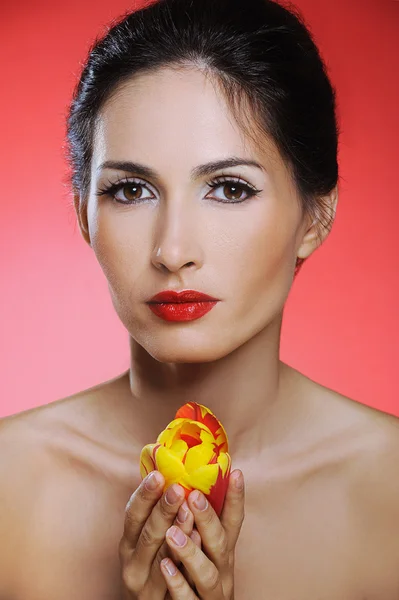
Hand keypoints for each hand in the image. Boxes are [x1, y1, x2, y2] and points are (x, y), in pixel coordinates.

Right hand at [119, 471, 201, 598]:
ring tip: (189, 510)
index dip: (144, 494)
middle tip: (178, 488)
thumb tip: (172, 472)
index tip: (158, 474)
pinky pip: (173, 581)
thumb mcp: (147, 541)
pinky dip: (183, 561)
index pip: (132, 514)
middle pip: (147, 532)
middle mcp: (132, 561)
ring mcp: (144, 584)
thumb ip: (157, 514)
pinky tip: (195, 542)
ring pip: (161, 555)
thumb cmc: (152, 567)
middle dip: (163, 508)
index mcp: (129, 541)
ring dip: (176, 531)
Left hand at [160, 469, 244, 598]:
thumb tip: (186, 483)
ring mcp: (212, 594)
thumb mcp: (204, 550)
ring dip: (190, 552)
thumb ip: (198, 524)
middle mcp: (222, 571)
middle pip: (220, 544)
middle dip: (208, 518)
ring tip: (172, 532)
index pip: (233, 522)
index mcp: (222, 552)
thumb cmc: (194, 580)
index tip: (235, 472)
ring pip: (207, 574)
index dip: (236, 499)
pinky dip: (178, 584)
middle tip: (192, 495)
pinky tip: (165, 567)